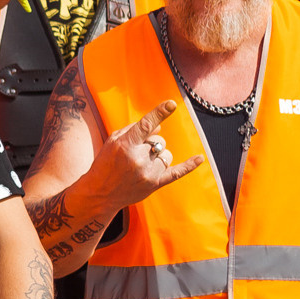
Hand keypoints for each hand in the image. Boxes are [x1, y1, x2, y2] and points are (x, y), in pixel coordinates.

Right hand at [85, 98, 203, 213]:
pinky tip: (199, 158)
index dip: (160, 113)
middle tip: (138, 153)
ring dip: (159, 155)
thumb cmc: (104, 164)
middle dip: (152, 143)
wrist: (99, 194)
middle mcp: (138, 159)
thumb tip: (159, 125)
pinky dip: (188, 166)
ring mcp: (147, 173)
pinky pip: (176, 173)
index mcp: (125, 145)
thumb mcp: (112, 142)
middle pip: (159, 141)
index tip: (171, 104)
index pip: (146, 125)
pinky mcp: (154, 185)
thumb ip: (133, 130)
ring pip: (167, 155)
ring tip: (144, 163)